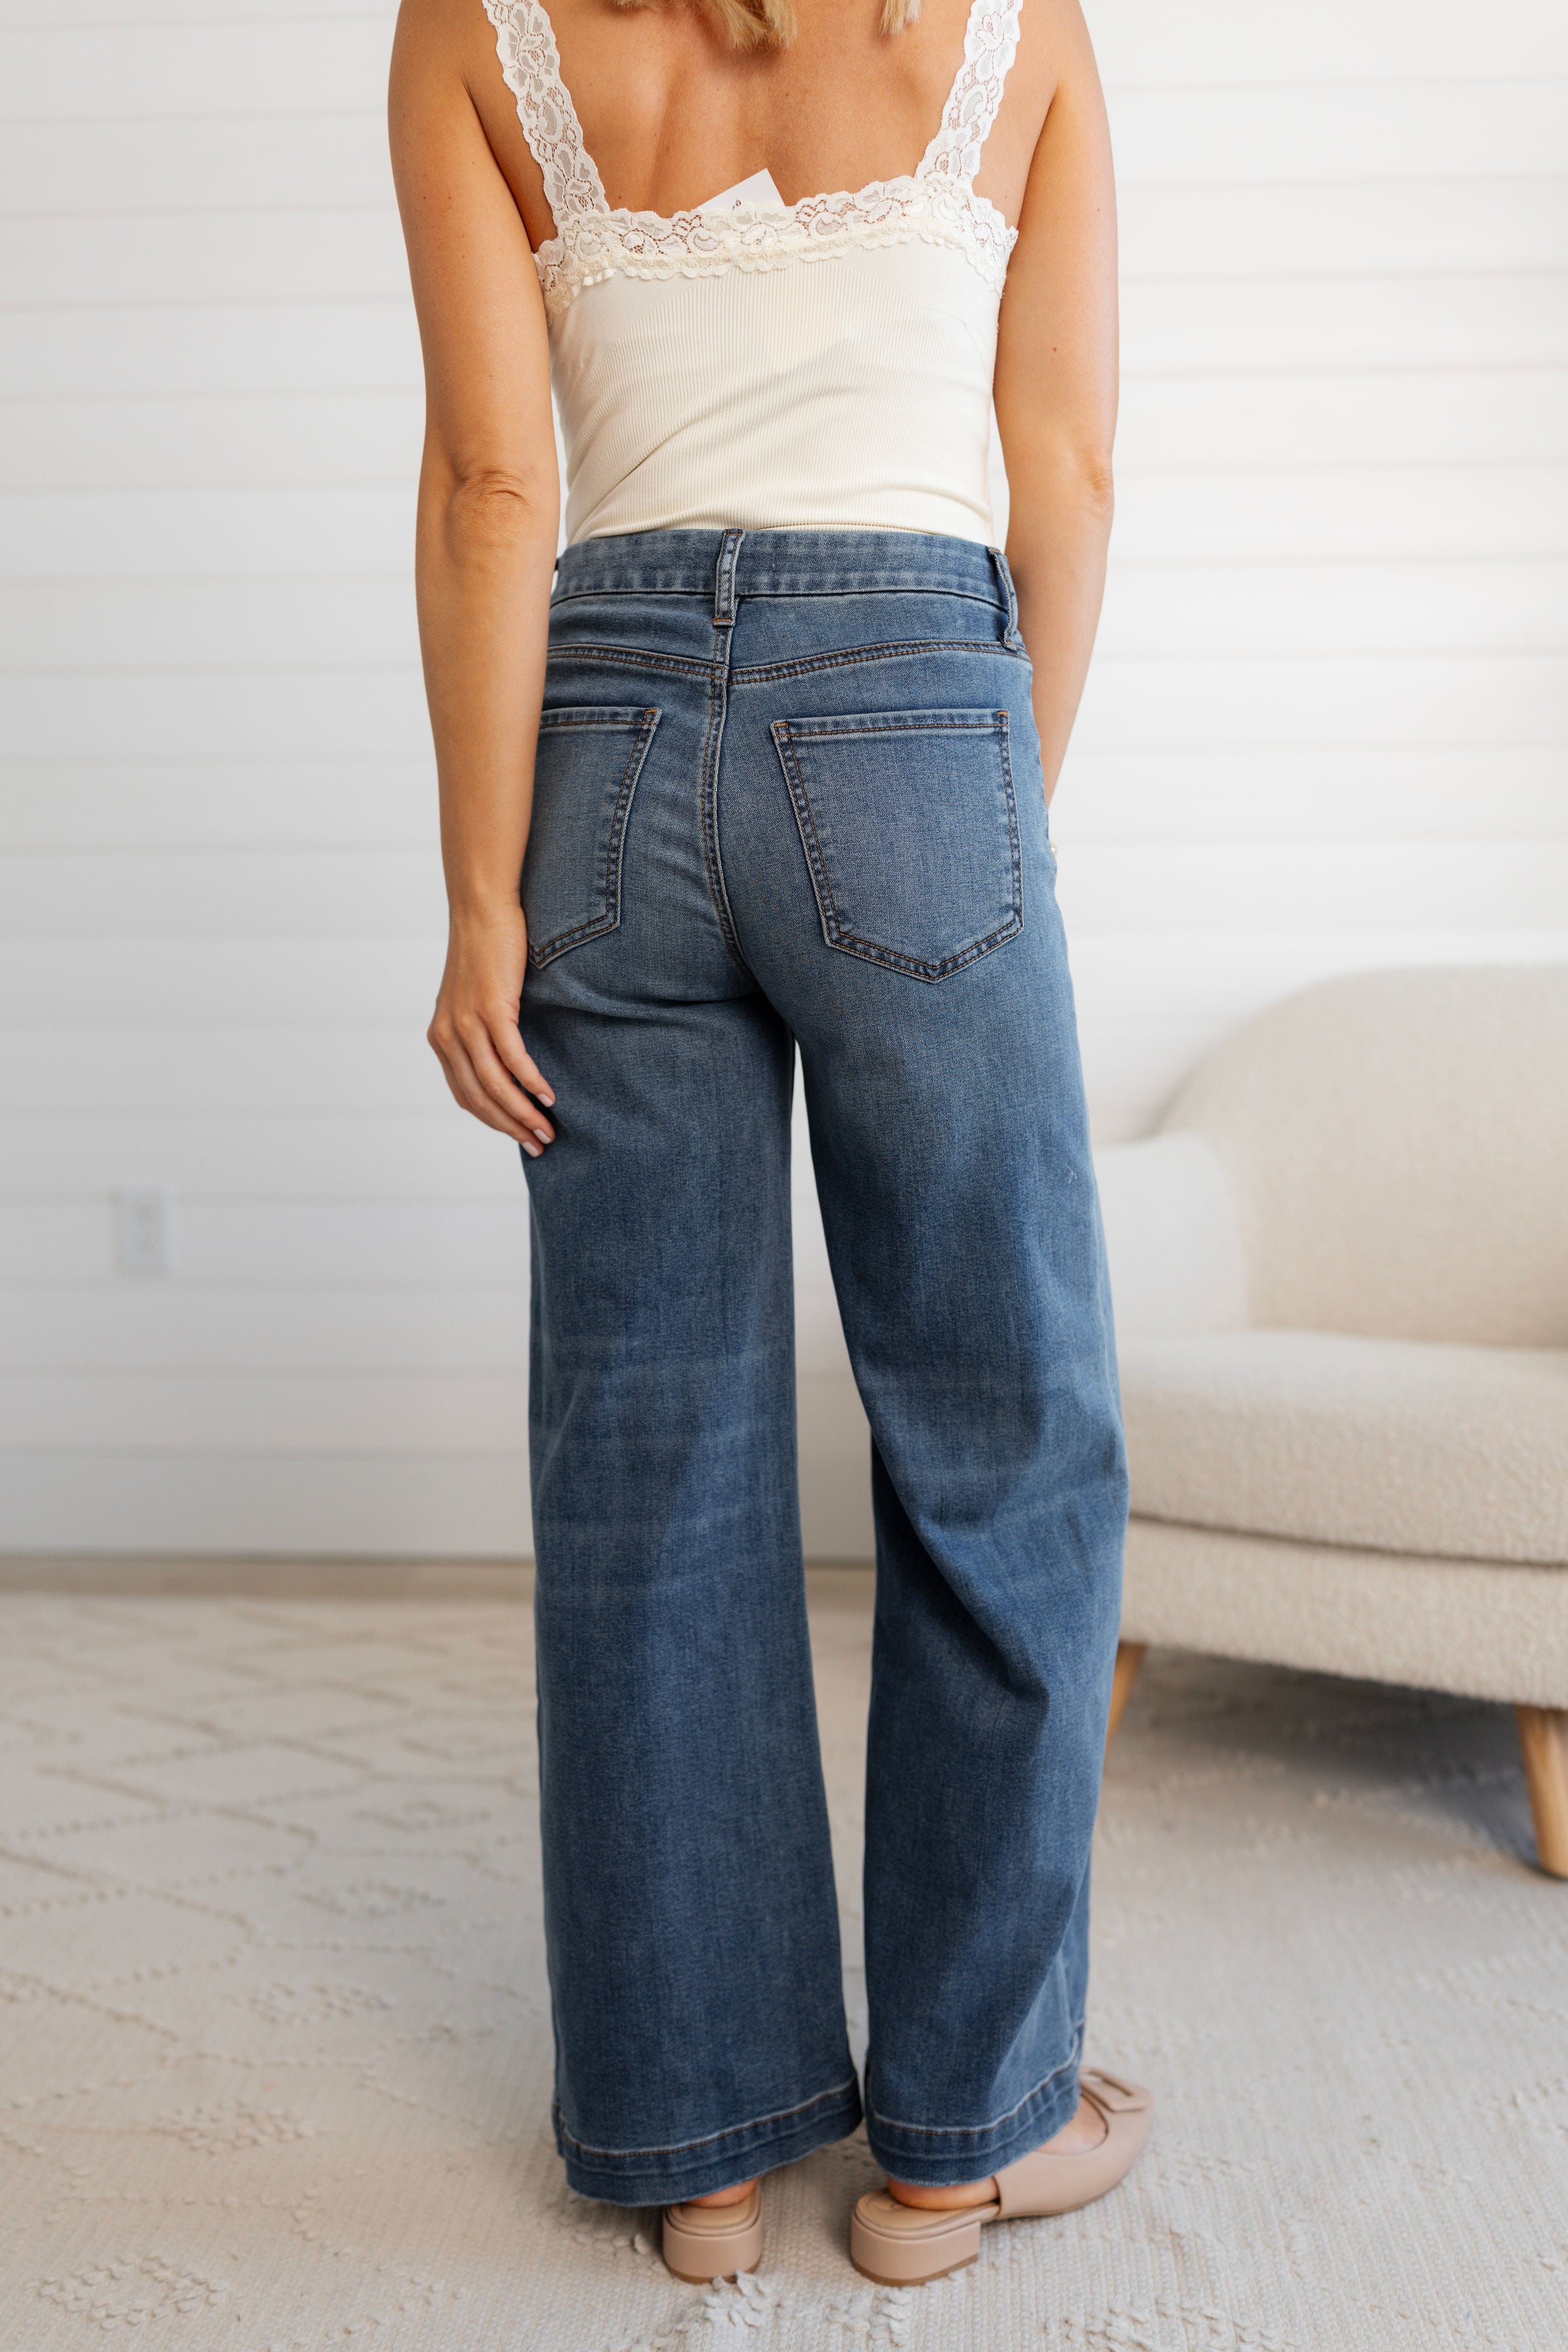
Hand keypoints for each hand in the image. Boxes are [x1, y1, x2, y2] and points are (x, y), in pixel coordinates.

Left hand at [428, 904, 555, 1154]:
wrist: (481, 910)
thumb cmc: (484, 952)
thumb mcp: (473, 999)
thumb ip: (480, 1031)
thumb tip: (507, 1062)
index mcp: (441, 1038)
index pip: (465, 1095)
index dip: (493, 1121)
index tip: (519, 1136)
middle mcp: (447, 1036)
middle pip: (479, 1098)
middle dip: (510, 1127)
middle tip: (539, 1145)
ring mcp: (467, 1023)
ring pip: (495, 1085)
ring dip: (523, 1113)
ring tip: (547, 1130)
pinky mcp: (491, 1009)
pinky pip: (512, 1058)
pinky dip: (531, 1082)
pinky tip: (548, 1097)